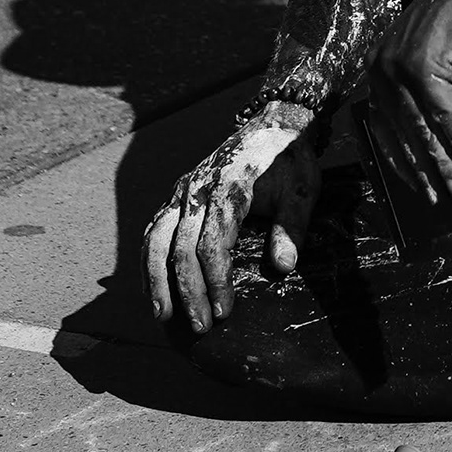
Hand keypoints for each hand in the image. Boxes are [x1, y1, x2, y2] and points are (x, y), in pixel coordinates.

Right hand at [144, 102, 318, 333]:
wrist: (272, 124)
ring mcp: (182, 190)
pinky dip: (149, 261)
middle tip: (201, 327)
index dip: (215, 281)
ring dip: (157, 281)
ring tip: (164, 316)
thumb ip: (293, 228)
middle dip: (189, 291)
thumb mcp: (302, 191)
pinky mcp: (177, 196)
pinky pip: (153, 231)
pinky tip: (154, 288)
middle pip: (181, 248)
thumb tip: (283, 267)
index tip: (225, 312)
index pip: (212, 244)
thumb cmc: (290, 161)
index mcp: (228, 187)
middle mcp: (196, 188)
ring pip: (156, 240)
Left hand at [368, 0, 451, 207]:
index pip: (382, 126)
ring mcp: (397, 65)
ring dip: (443, 161)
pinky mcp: (421, 63)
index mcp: (376, 71)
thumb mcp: (435, 64)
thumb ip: (428, 97)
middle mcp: (379, 68)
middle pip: (401, 132)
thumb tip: (441, 148)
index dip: (399, 161)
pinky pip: (442, 112)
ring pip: (420, 126)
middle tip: (441, 198)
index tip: (416, 187)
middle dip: (423, 170)